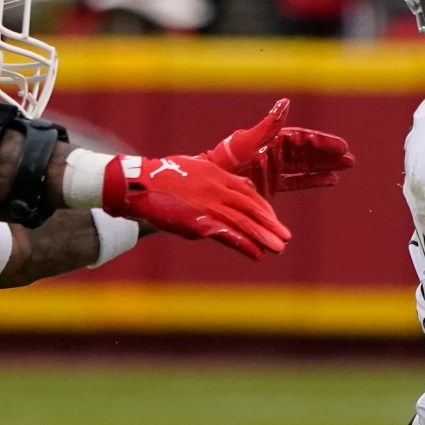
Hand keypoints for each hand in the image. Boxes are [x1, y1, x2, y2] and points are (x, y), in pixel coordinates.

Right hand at [100, 154, 291, 258]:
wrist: (138, 184)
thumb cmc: (160, 177)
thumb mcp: (191, 170)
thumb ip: (209, 179)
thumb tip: (220, 187)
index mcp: (217, 175)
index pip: (248, 193)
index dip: (263, 208)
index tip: (272, 219)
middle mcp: (218, 189)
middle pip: (251, 209)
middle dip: (270, 224)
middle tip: (285, 237)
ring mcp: (210, 206)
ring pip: (244, 223)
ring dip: (264, 237)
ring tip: (279, 248)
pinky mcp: (200, 222)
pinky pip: (228, 235)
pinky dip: (245, 245)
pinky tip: (257, 254)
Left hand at [201, 99, 354, 194]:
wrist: (209, 184)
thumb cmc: (226, 160)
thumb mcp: (248, 142)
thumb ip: (268, 126)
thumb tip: (285, 102)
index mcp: (271, 139)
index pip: (302, 139)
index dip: (322, 142)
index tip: (341, 146)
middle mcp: (275, 152)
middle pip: (308, 152)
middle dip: (329, 154)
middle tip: (350, 158)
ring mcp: (273, 169)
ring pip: (306, 166)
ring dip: (325, 166)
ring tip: (346, 166)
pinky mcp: (271, 186)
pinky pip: (297, 182)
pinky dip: (314, 181)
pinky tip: (332, 180)